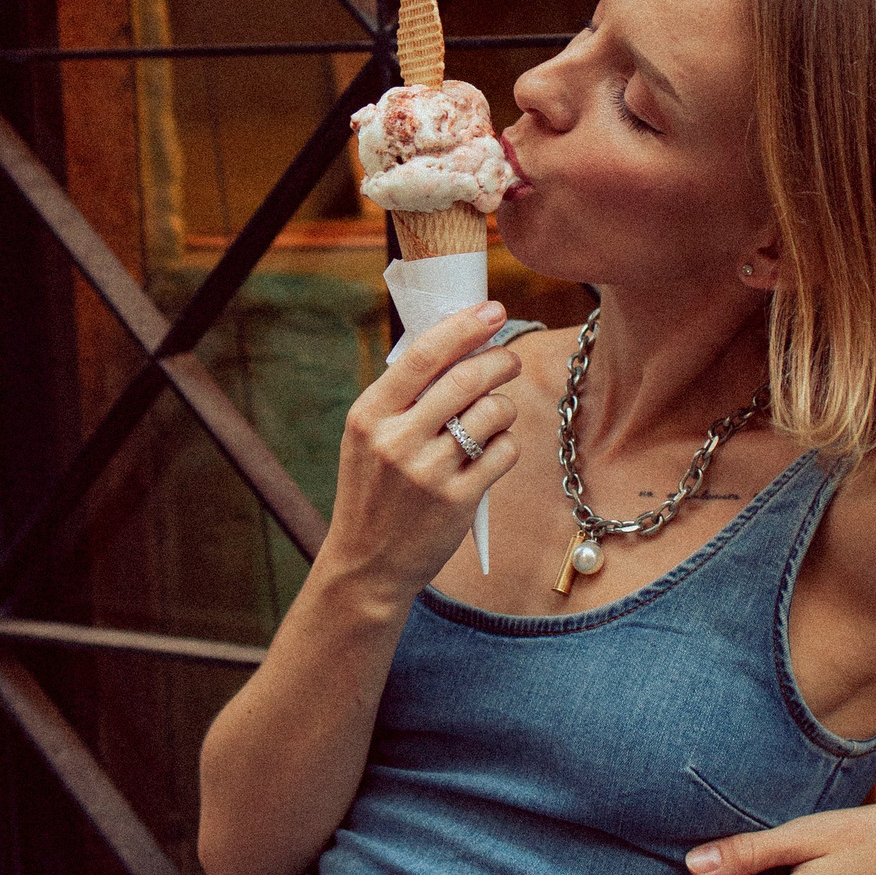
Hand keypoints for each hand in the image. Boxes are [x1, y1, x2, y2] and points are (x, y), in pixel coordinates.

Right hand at [321, 301, 519, 610]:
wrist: (366, 565)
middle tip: (509, 359)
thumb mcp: (367, 439)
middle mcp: (395, 440)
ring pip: (492, 414)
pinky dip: (506, 445)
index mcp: (369, 415)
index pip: (424, 354)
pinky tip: (492, 453)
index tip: (492, 309)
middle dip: (499, 360)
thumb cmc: (373, 493)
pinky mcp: (457, 501)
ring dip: (503, 408)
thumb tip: (459, 345)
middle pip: (466, 379)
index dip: (465, 326)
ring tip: (493, 417)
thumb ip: (404, 398)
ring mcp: (427, 472)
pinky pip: (503, 452)